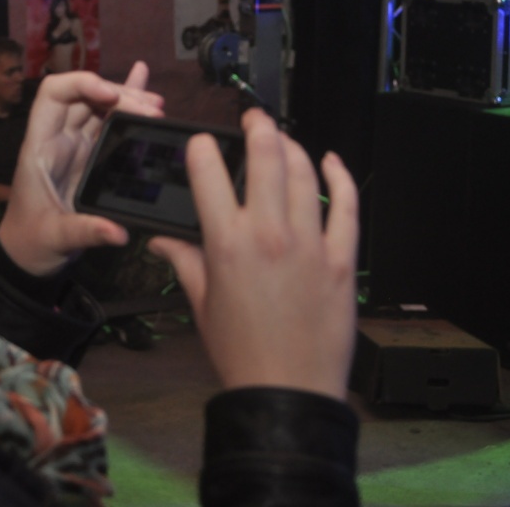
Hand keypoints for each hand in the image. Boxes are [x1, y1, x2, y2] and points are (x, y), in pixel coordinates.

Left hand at [0, 62, 163, 275]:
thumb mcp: (56, 238)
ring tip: (158, 107)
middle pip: (86, 97)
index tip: (112, 97)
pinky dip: (126, 102)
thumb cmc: (32, 241)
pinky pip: (109, 122)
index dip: (82, 85)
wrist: (29, 255)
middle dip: (119, 95)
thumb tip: (119, 232)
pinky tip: (144, 82)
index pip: (54, 95)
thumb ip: (86, 231)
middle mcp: (58, 138)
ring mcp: (76, 145)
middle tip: (153, 111)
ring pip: (101, 107)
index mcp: (41, 147)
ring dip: (129, 100)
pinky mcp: (91, 155)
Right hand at [148, 109, 358, 400]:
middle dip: (258, 127)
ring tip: (283, 138)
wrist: (287, 391)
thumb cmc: (242, 352)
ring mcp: (310, 243)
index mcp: (228, 243)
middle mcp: (269, 234)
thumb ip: (184, 262)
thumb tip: (163, 241)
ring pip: (305, 173)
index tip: (201, 144)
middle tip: (254, 119)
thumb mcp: (202, 305)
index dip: (202, 149)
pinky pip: (346, 206)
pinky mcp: (341, 258)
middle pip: (266, 157)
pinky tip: (332, 161)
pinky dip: (340, 177)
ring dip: (293, 146)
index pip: (209, 174)